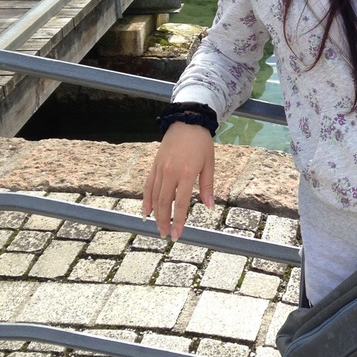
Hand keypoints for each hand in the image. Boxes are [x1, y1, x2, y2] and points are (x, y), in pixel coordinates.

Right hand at [142, 123, 214, 240]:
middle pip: (164, 203)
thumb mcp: (209, 163)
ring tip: (158, 228)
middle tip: (166, 235)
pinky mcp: (155, 165)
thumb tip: (210, 207)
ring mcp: (160, 169)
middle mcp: (170, 172)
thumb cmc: (201, 143)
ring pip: (155, 196)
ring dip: (155, 214)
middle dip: (164, 221)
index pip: (181, 203)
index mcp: (186, 173)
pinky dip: (146, 200)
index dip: (179, 220)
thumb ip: (207, 186)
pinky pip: (148, 186)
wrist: (187, 121)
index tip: (177, 234)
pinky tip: (146, 212)